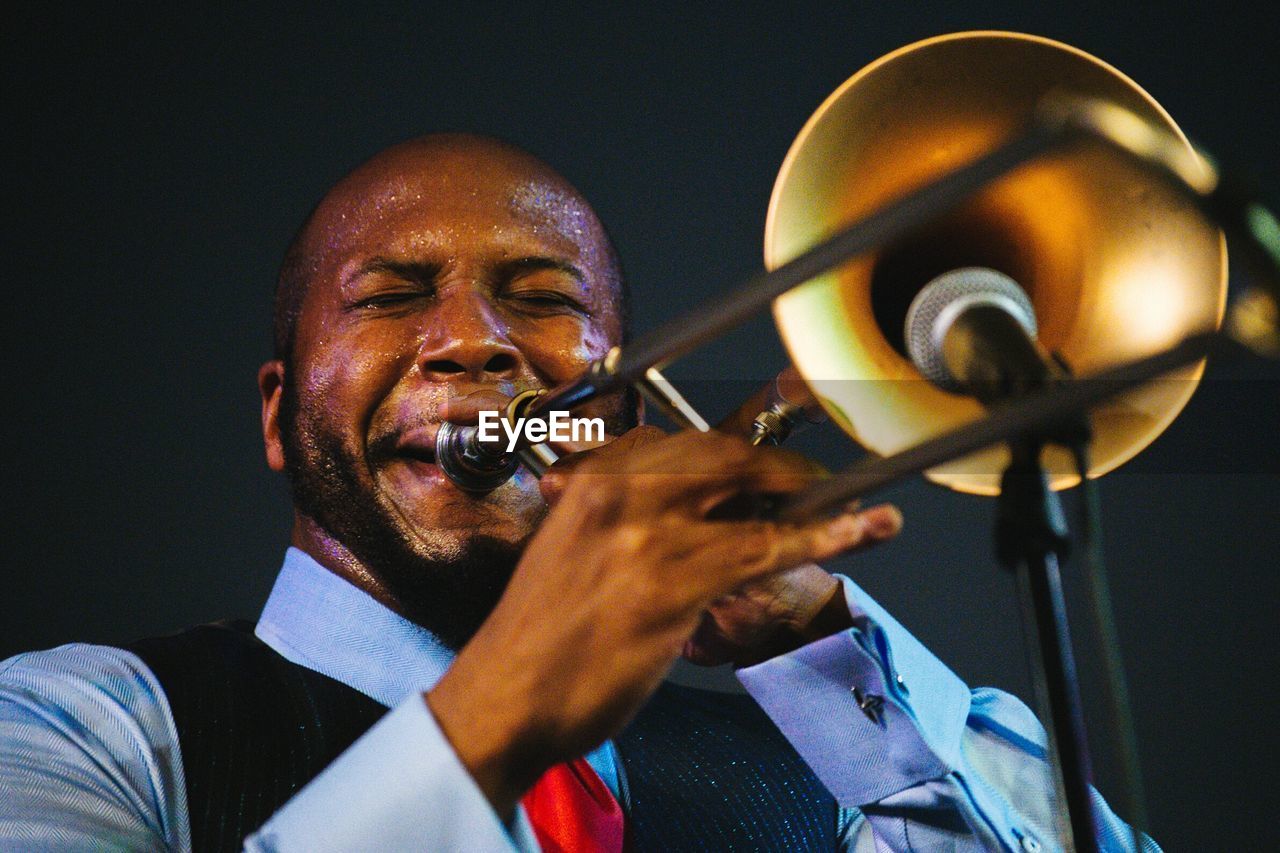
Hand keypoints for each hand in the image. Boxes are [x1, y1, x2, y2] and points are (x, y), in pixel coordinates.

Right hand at [426, 427, 884, 817]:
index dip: (726, 440)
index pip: (670, 441)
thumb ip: (615, 526)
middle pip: (718, 450)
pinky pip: (766, 547)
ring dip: (812, 494)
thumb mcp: (567, 557)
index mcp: (590, 485)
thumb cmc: (535, 638)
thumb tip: (675, 520)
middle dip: (773, 459)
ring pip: (751, 491)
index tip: (755, 434)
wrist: (504, 695)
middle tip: (809, 473)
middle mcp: (621, 495)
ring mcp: (651, 536)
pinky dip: (826, 535)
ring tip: (853, 504)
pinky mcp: (678, 582)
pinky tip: (863, 530)